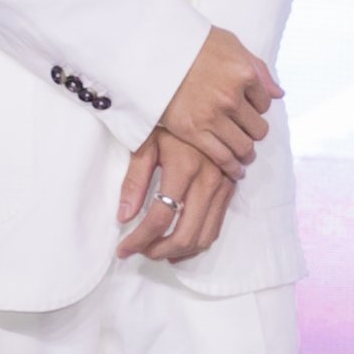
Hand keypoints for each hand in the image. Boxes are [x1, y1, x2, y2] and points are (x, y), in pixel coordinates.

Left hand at [118, 128, 234, 261]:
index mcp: (184, 167)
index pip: (159, 218)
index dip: (138, 240)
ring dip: (179, 251)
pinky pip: (217, 226)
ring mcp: (224, 184)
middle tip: (139, 252)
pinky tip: (178, 241)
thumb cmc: (169, 121)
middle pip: (185, 235)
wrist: (205, 101)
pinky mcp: (231, 187)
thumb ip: (134, 181)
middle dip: (158, 251)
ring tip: (156, 249)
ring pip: (205, 236)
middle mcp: (208, 179)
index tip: (122, 250)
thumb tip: (124, 218)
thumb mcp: (145, 144)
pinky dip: (197, 241)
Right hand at [160, 24, 279, 177]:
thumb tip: (279, 93)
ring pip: (243, 145)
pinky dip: (232, 167)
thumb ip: (258, 69)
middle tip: (248, 134)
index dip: (257, 108)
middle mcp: (232, 97)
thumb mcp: (231, 44)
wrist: (152, 53)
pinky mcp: (192, 131)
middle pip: (257, 127)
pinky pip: (221, 156)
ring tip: (245, 156)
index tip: (249, 110)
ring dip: (247, 153)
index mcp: (245, 74)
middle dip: (254, 131)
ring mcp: (213, 116)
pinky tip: (235, 171)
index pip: (265, 102)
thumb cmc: (191, 44)